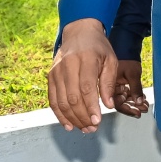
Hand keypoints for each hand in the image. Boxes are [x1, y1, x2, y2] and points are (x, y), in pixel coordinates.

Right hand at [48, 18, 116, 132]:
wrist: (79, 33)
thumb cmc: (98, 48)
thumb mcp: (110, 60)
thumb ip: (109, 83)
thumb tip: (109, 105)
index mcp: (85, 59)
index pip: (86, 88)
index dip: (91, 107)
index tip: (98, 120)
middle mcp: (67, 66)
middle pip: (72, 97)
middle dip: (82, 116)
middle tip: (92, 128)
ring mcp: (56, 72)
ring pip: (61, 101)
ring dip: (72, 118)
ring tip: (84, 128)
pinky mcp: (50, 76)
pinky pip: (53, 99)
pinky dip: (59, 114)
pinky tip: (68, 124)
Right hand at [113, 59, 149, 117]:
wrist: (126, 49)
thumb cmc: (128, 59)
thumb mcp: (133, 73)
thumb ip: (136, 88)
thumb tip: (139, 102)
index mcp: (109, 86)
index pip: (117, 103)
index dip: (128, 109)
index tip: (138, 113)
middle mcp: (110, 89)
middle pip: (120, 103)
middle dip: (133, 107)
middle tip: (144, 109)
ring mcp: (115, 87)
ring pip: (124, 100)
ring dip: (135, 103)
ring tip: (145, 105)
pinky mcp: (119, 85)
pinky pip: (126, 95)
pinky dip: (134, 97)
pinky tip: (143, 99)